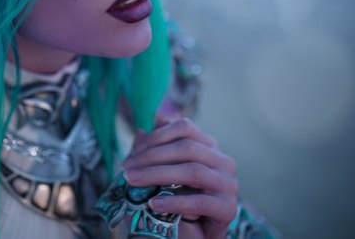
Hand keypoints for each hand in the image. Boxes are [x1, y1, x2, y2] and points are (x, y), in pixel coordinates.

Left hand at [121, 117, 238, 238]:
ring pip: (193, 172)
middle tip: (126, 169)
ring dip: (157, 175)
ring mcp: (228, 184)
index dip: (156, 137)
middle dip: (151, 157)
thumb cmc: (179, 199)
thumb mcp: (164, 172)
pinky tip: (153, 204)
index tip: (133, 153)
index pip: (185, 127)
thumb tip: (140, 132)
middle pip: (187, 148)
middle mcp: (223, 161)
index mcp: (209, 146)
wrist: (196, 236)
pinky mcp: (228, 208)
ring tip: (133, 182)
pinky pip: (200, 202)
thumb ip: (154, 152)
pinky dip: (174, 202)